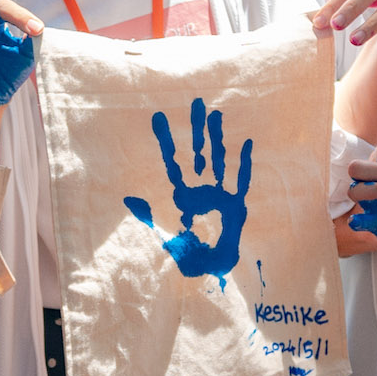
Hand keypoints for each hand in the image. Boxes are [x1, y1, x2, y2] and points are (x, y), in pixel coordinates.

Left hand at [124, 98, 253, 286]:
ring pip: (219, 161)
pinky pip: (241, 181)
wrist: (213, 274)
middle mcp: (202, 191)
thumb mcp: (164, 235)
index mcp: (183, 196)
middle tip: (194, 101)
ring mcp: (221, 195)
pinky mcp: (238, 205)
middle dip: (196, 129)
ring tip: (216, 114)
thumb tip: (128, 197)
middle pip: (198, 153)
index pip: (173, 163)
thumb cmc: (190, 256)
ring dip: (218, 139)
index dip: (167, 142)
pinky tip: (248, 143)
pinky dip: (244, 164)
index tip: (159, 118)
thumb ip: (149, 215)